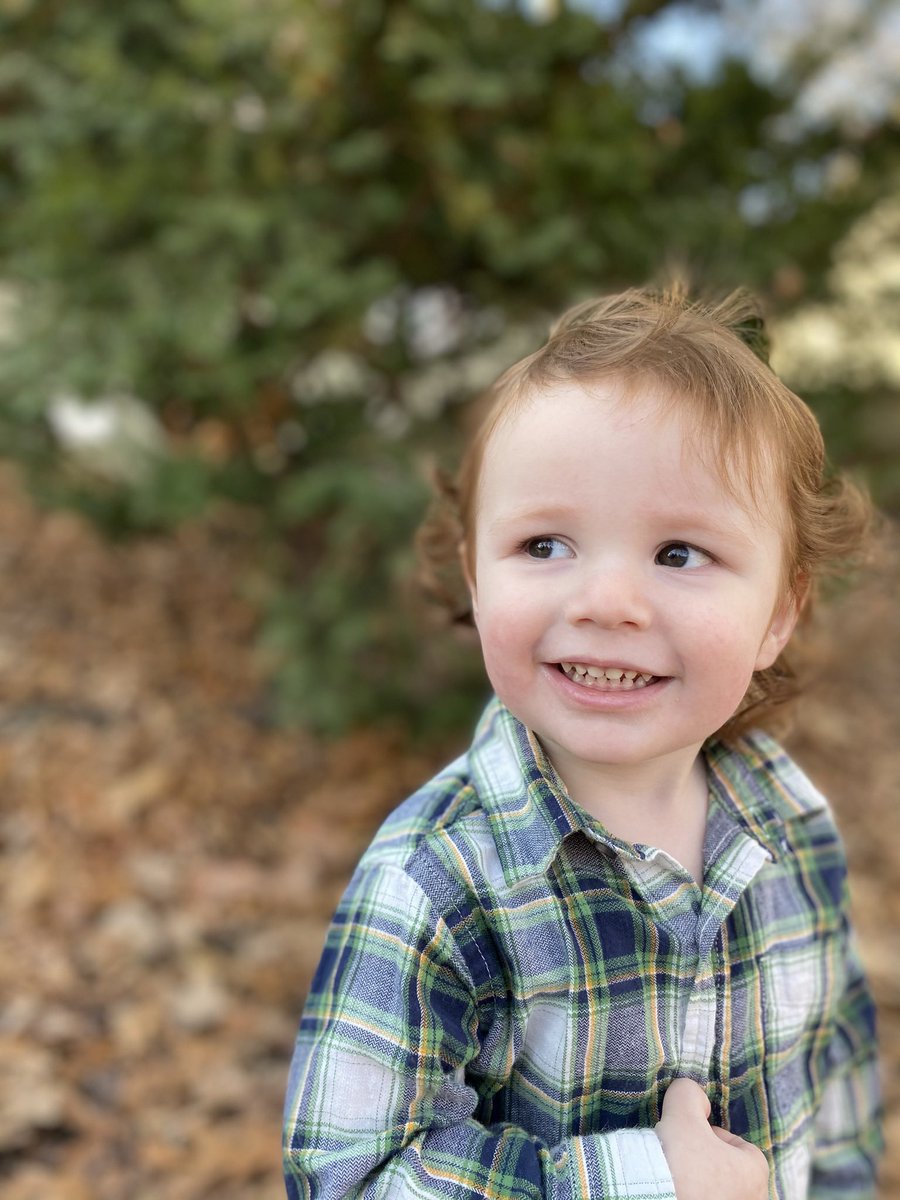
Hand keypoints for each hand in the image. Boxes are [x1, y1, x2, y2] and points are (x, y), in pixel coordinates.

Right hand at [655, 1078, 768, 1199]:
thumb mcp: (682, 1111)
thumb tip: (694, 1096)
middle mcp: (754, 1199)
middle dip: (708, 1162)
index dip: (713, 1136)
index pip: (739, 1145)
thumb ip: (690, 1094)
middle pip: (730, 1171)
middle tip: (684, 1158)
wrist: (656, 1199)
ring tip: (679, 1180)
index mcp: (755, 1172)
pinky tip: (678, 1193)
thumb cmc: (678, 1160)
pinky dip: (694, 1197)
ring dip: (702, 1185)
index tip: (692, 1137)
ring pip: (719, 1192)